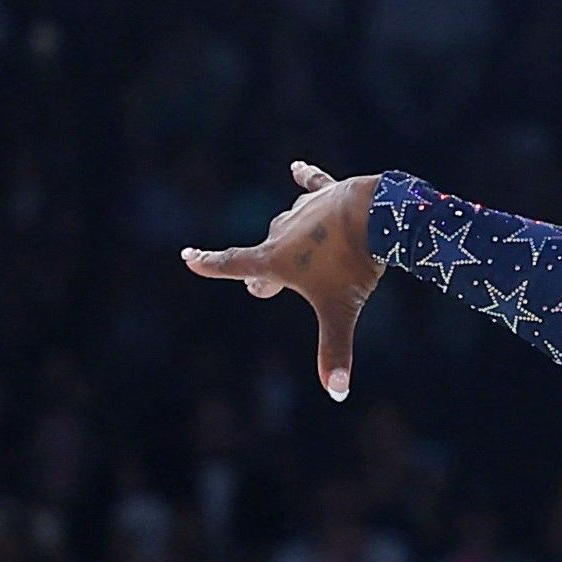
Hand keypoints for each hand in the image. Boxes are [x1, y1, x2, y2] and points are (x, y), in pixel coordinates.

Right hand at [180, 162, 382, 401]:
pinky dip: (306, 179)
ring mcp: (303, 211)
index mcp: (275, 260)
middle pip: (265, 256)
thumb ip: (335, 350)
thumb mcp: (340, 310)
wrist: (374, 214)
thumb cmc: (352, 264)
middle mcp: (281, 233)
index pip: (233, 265)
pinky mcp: (327, 194)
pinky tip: (297, 169)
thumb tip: (337, 393)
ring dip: (290, 240)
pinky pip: (312, 185)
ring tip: (308, 255)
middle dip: (263, 274)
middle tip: (262, 290)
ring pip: (289, 227)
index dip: (209, 264)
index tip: (188, 257)